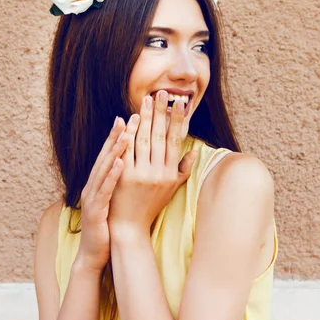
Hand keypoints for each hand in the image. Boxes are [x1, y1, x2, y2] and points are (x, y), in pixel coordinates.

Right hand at [75, 117, 128, 271]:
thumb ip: (121, 184)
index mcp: (99, 184)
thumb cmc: (108, 227)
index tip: (128, 118)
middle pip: (104, 157)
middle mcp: (92, 187)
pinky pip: (105, 190)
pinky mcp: (95, 210)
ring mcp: (92, 198)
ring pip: (103, 170)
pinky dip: (112, 175)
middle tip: (125, 117)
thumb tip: (130, 168)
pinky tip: (120, 164)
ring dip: (114, 151)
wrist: (95, 253)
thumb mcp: (116, 202)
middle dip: (115, 136)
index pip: (109, 156)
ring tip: (125, 133)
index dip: (117, 137)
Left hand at [108, 90, 198, 239]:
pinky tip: (129, 119)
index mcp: (170, 173)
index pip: (175, 141)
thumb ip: (183, 169)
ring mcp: (141, 175)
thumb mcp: (172, 189)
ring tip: (146, 100)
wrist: (129, 226)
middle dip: (161, 113)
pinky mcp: (124, 177)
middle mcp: (158, 173)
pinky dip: (128, 134)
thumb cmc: (151, 206)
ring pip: (143, 140)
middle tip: (161, 92)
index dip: (177, 120)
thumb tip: (195, 150)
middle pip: (159, 136)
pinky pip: (126, 151)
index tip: (179, 102)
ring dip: (145, 118)